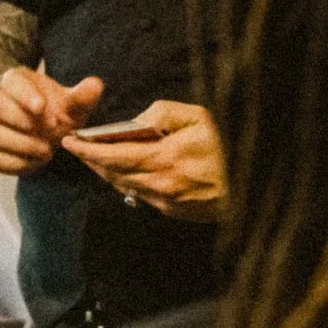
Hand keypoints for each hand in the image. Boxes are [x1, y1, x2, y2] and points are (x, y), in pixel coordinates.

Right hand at [0, 67, 103, 174]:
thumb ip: (83, 96)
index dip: (24, 94)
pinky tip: (37, 161)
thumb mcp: (74, 105)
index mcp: (14, 81)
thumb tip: (95, 85)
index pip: (10, 81)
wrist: (48, 134)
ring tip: (47, 150)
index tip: (42, 107)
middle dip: (20, 118)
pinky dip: (14, 162)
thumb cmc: (58, 113)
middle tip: (50, 130)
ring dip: (20, 143)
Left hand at [60, 100, 226, 222]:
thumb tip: (138, 123)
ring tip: (95, 158)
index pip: (114, 155)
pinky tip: (123, 172)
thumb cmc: (229, 143)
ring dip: (107, 173)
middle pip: (114, 174)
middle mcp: (162, 184)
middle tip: (77, 148)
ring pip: (125, 187)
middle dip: (92, 161)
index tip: (70, 141)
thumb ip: (163, 114)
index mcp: (165, 158)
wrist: (256, 182)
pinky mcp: (175, 212)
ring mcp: (168, 202)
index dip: (88, 149)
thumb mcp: (199, 116)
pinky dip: (127, 183)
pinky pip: (142, 196)